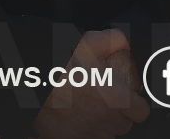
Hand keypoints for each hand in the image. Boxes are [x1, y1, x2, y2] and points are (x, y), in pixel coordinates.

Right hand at [31, 29, 148, 138]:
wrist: (28, 85)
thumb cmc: (58, 65)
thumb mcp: (89, 43)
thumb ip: (114, 40)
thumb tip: (126, 42)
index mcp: (113, 97)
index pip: (141, 113)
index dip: (137, 105)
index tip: (131, 100)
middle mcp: (102, 119)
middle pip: (124, 126)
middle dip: (120, 115)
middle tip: (109, 102)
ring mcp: (85, 132)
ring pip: (107, 135)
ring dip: (104, 125)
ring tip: (93, 109)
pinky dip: (85, 132)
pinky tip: (78, 119)